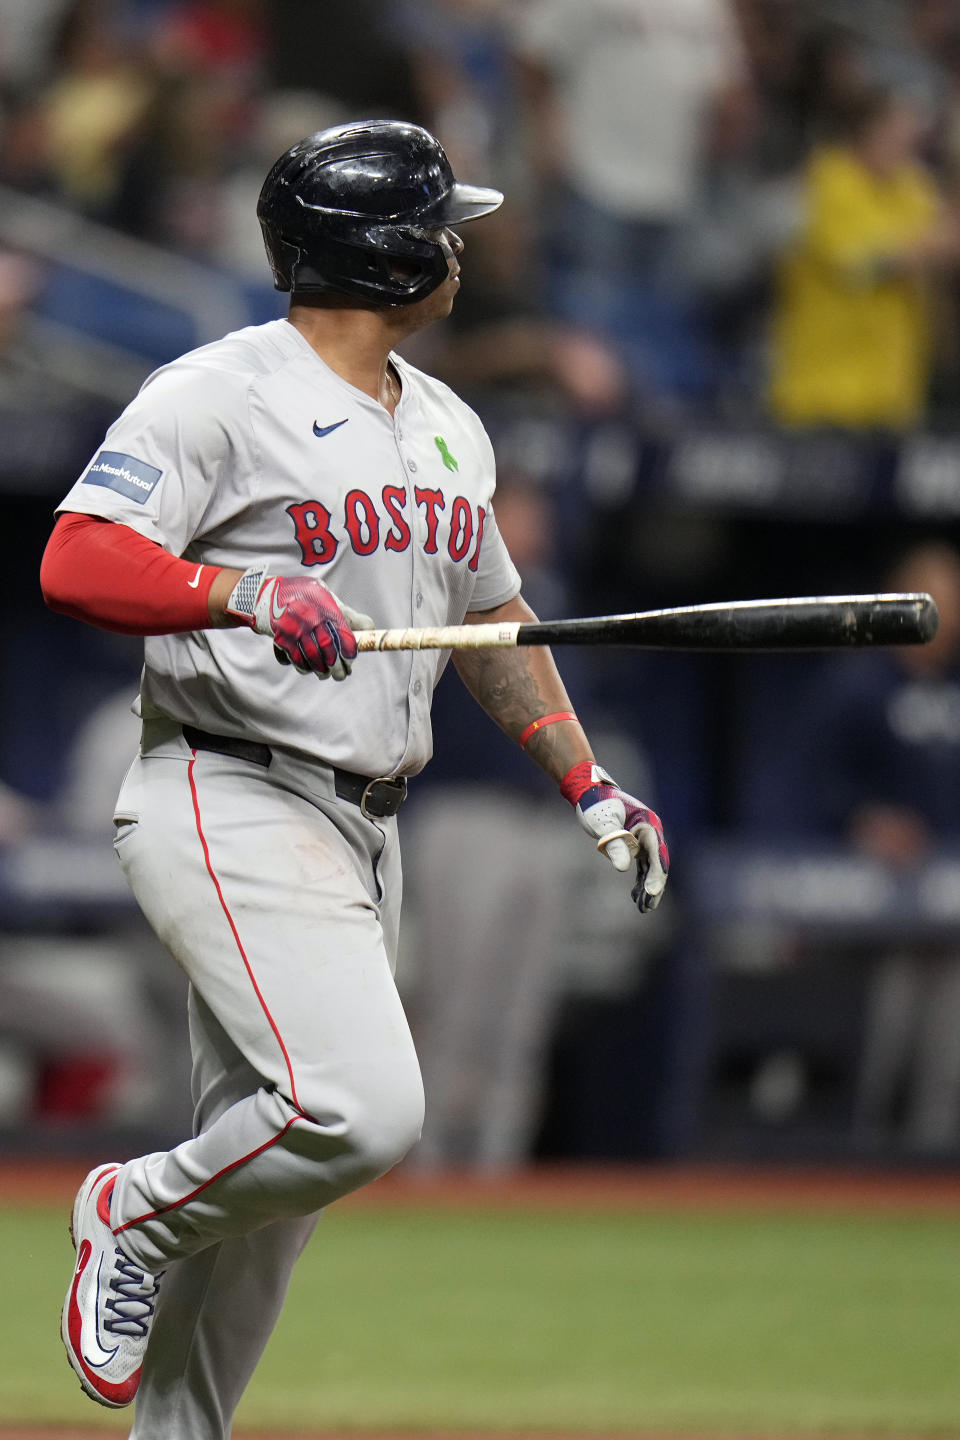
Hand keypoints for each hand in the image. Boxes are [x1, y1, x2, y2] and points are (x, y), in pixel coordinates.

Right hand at [226, 567, 373, 679]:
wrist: (267, 595)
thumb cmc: (304, 596)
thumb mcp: (326, 596)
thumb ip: (346, 613)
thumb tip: (369, 629)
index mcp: (326, 607)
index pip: (344, 634)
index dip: (349, 651)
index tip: (351, 659)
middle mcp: (311, 619)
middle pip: (330, 651)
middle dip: (337, 668)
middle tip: (341, 675)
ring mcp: (296, 631)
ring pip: (313, 660)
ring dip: (321, 671)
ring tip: (325, 674)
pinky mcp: (283, 640)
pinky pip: (297, 661)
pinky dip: (303, 667)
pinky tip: (308, 668)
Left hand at [560, 762, 668, 912]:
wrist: (589, 793)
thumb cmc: (595, 805)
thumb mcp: (602, 823)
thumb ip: (613, 843)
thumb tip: (623, 869)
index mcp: (647, 823)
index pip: (656, 852)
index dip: (656, 873)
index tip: (652, 892)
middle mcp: (650, 832)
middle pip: (657, 862)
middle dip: (653, 885)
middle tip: (648, 906)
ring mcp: (644, 839)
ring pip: (650, 867)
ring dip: (647, 887)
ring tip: (644, 909)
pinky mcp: (635, 845)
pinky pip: (642, 866)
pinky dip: (639, 881)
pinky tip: (635, 896)